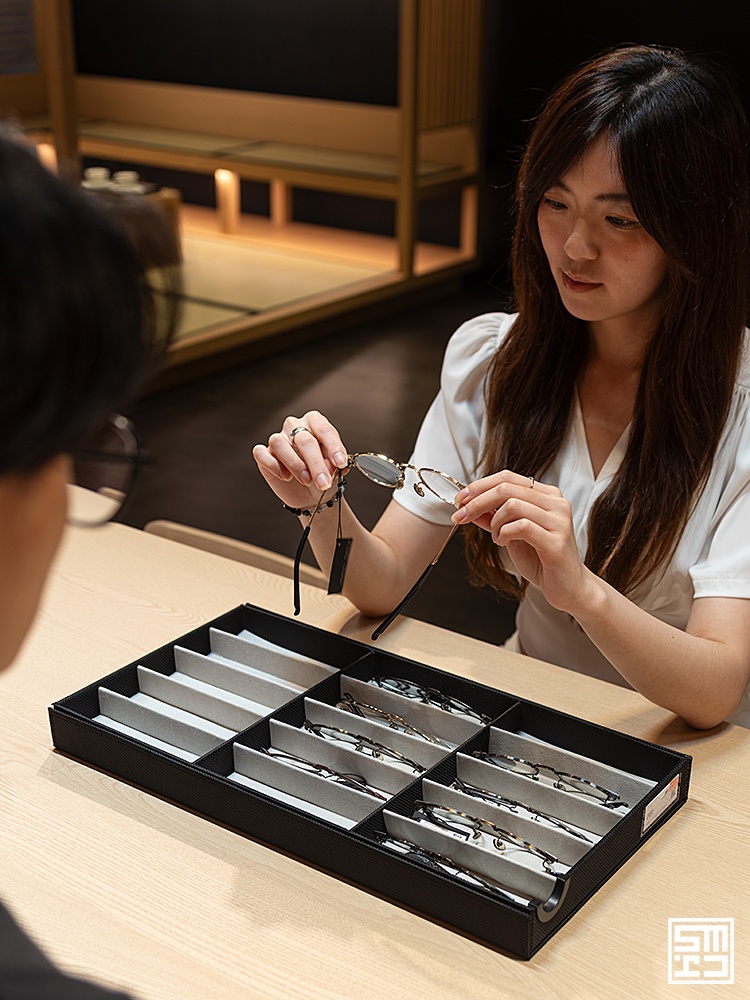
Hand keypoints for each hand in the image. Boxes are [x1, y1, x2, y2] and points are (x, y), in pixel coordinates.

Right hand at [252, 411, 348, 508]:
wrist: (310, 494)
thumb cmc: (322, 476)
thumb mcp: (333, 471)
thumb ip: (333, 465)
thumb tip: (332, 465)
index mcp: (315, 422)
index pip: (324, 430)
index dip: (334, 446)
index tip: (340, 463)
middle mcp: (295, 426)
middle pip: (304, 440)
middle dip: (316, 464)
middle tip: (323, 482)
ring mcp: (278, 438)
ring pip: (280, 444)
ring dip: (295, 465)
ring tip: (307, 480)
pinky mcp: (263, 453)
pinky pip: (261, 453)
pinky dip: (273, 465)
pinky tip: (286, 477)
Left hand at [451, 470, 593, 613]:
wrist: (569, 588)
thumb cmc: (542, 560)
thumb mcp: (512, 534)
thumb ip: (493, 518)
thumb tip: (467, 506)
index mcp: (547, 495)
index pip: (508, 477)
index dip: (479, 486)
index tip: (460, 499)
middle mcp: (556, 503)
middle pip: (506, 488)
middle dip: (477, 502)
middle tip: (461, 515)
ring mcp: (559, 521)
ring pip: (512, 505)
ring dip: (494, 522)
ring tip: (496, 537)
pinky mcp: (557, 541)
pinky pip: (520, 526)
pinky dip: (503, 533)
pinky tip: (504, 542)